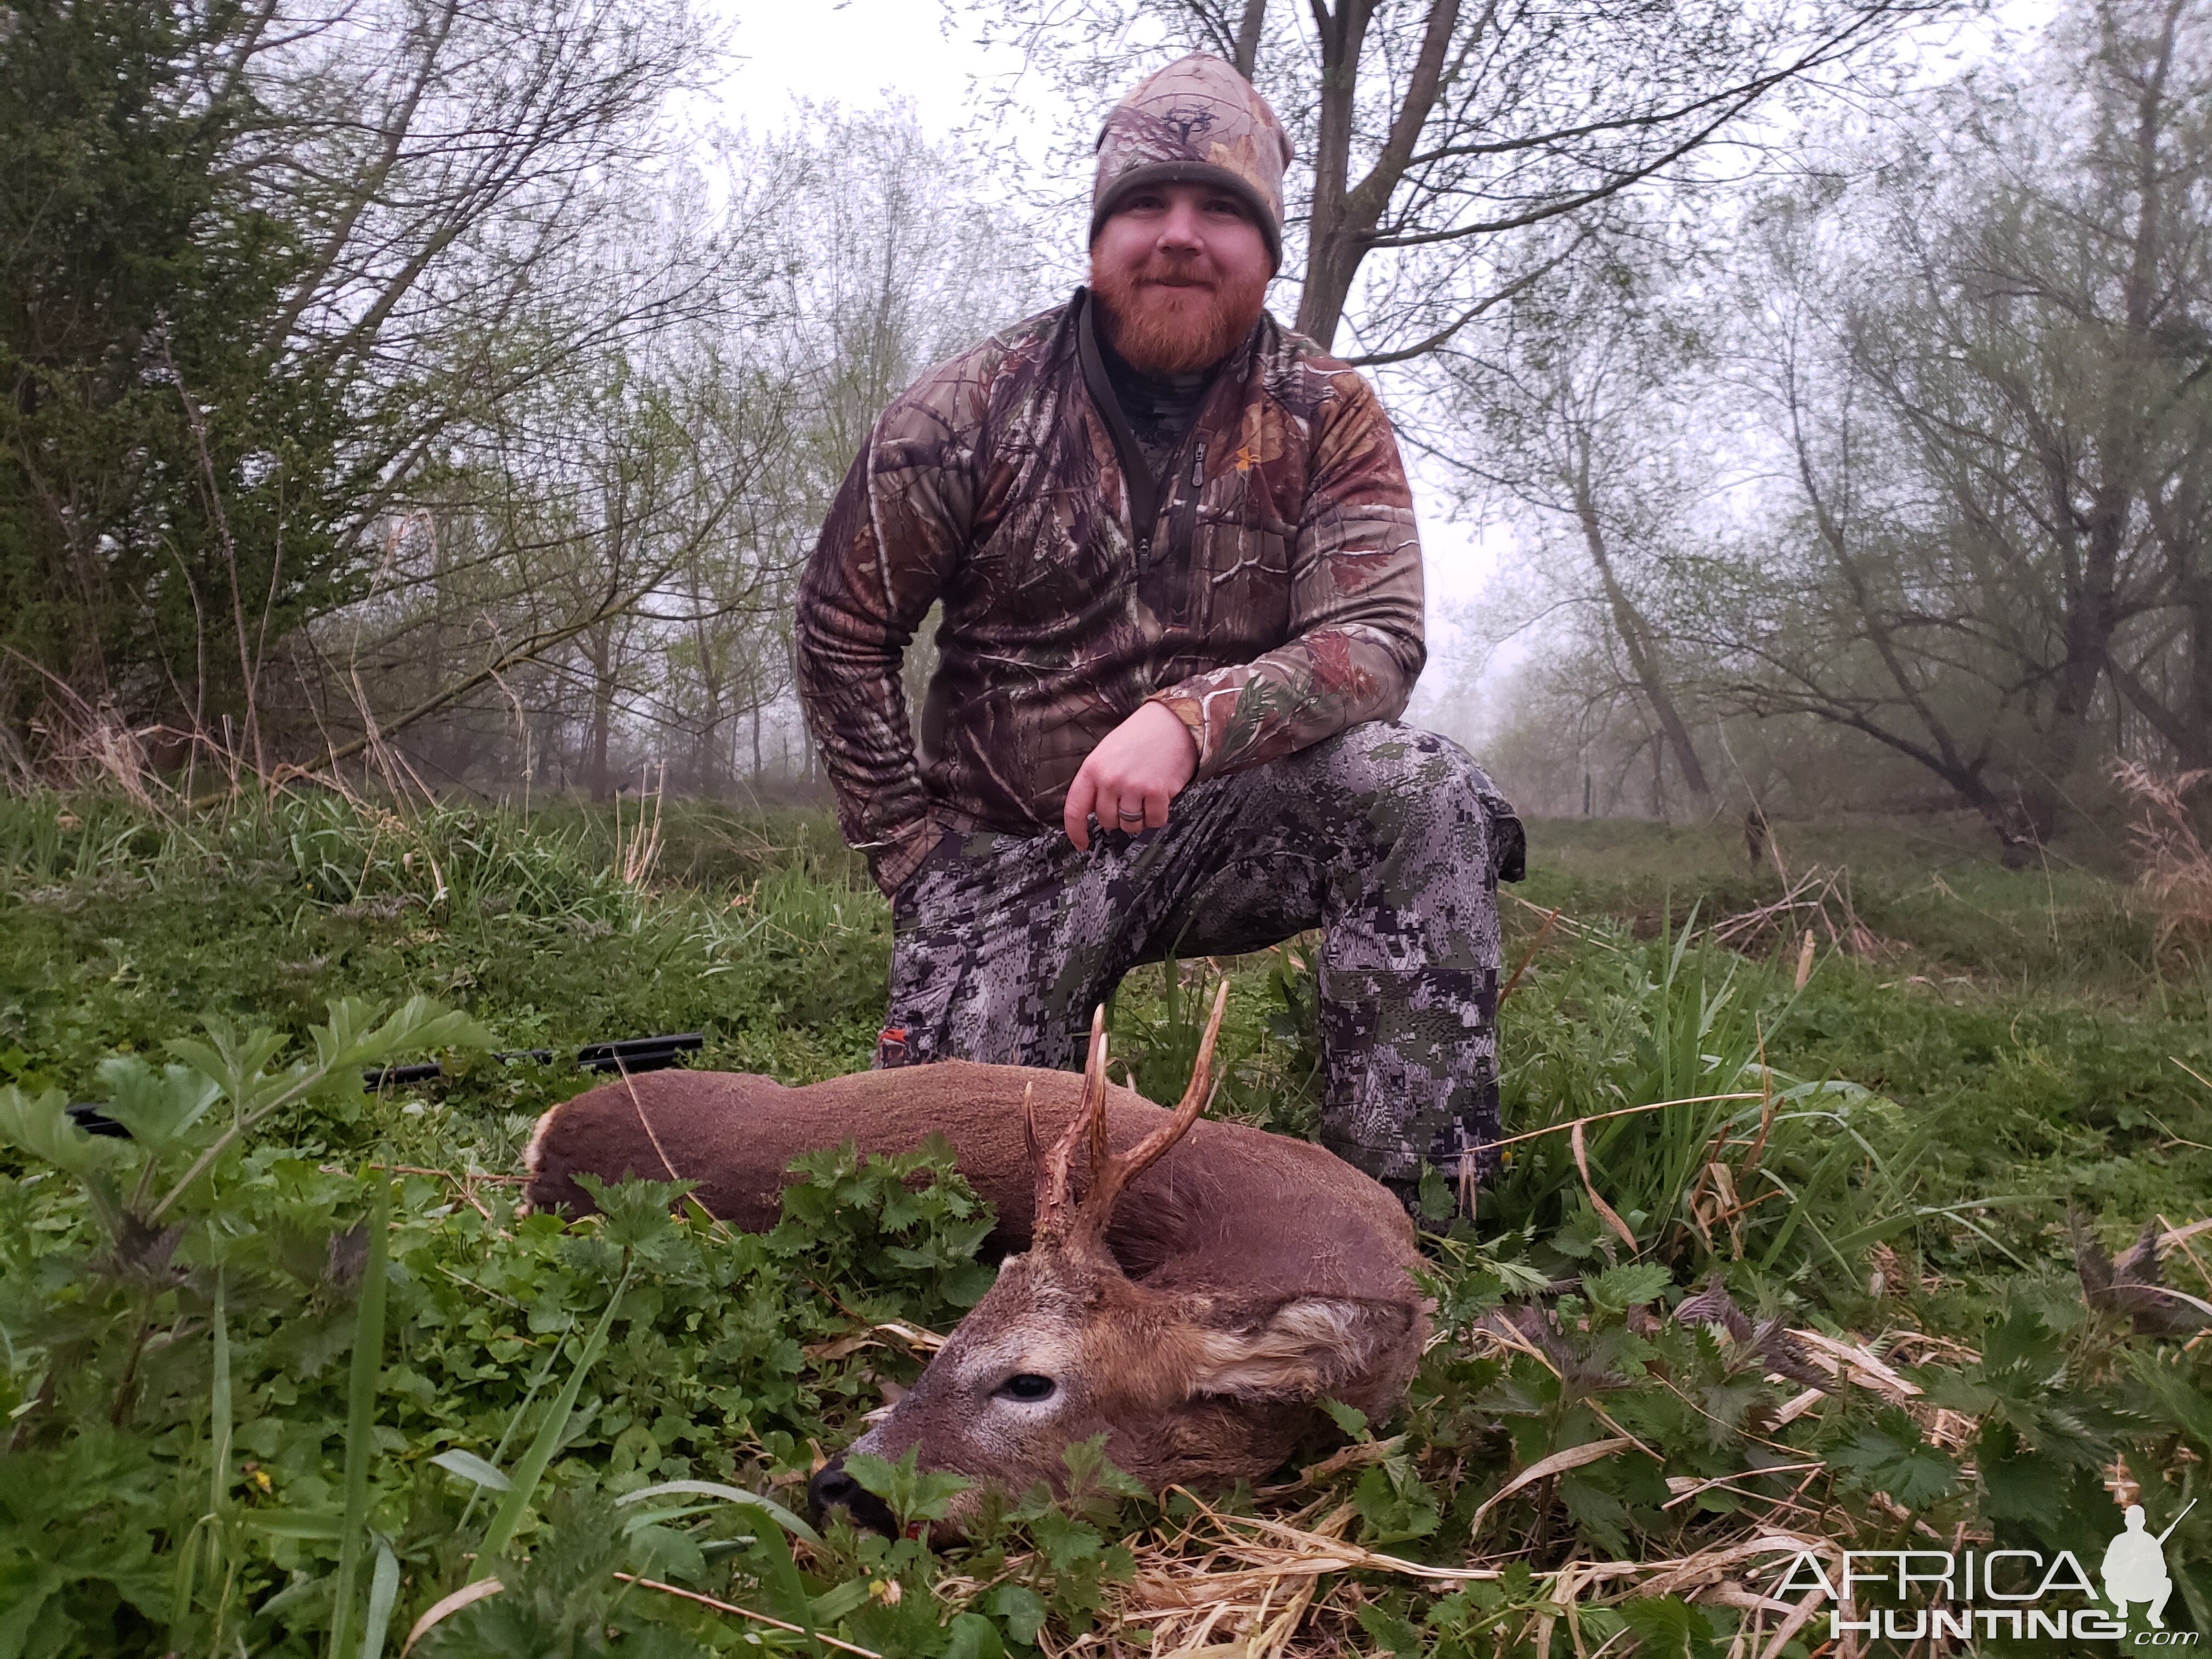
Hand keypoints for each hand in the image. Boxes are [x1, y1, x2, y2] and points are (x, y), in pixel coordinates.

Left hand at [1064, 701, 1198, 849]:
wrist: (1174, 723)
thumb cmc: (1141, 737)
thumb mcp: (1107, 753)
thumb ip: (1097, 781)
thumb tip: (1093, 810)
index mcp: (1092, 768)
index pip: (1075, 809)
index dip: (1076, 831)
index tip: (1081, 843)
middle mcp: (1110, 779)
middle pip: (1106, 821)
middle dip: (1118, 817)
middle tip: (1130, 799)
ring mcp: (1133, 786)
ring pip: (1130, 824)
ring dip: (1139, 817)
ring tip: (1146, 796)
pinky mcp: (1156, 792)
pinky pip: (1154, 821)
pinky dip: (1158, 815)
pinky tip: (1160, 798)